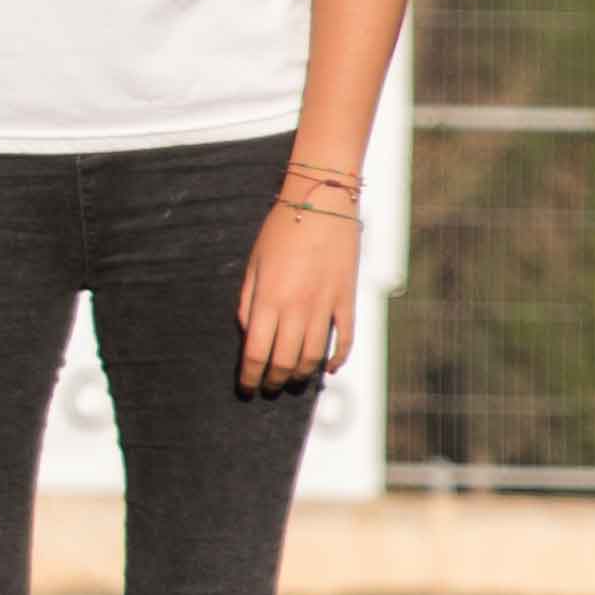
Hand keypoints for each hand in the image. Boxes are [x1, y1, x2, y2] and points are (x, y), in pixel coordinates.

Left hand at [236, 198, 355, 393]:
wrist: (322, 205)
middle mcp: (297, 308)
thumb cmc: (280, 231)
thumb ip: (248, 302)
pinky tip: (328, 369)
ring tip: (291, 381)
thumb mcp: (253, 265)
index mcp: (268, 300)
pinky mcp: (348, 300)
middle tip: (267, 387)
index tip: (246, 389)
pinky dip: (337, 359)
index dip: (250, 376)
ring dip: (301, 374)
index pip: (256, 352)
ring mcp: (326, 306)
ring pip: (314, 356)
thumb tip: (250, 334)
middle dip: (274, 381)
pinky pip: (345, 339)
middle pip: (285, 362)